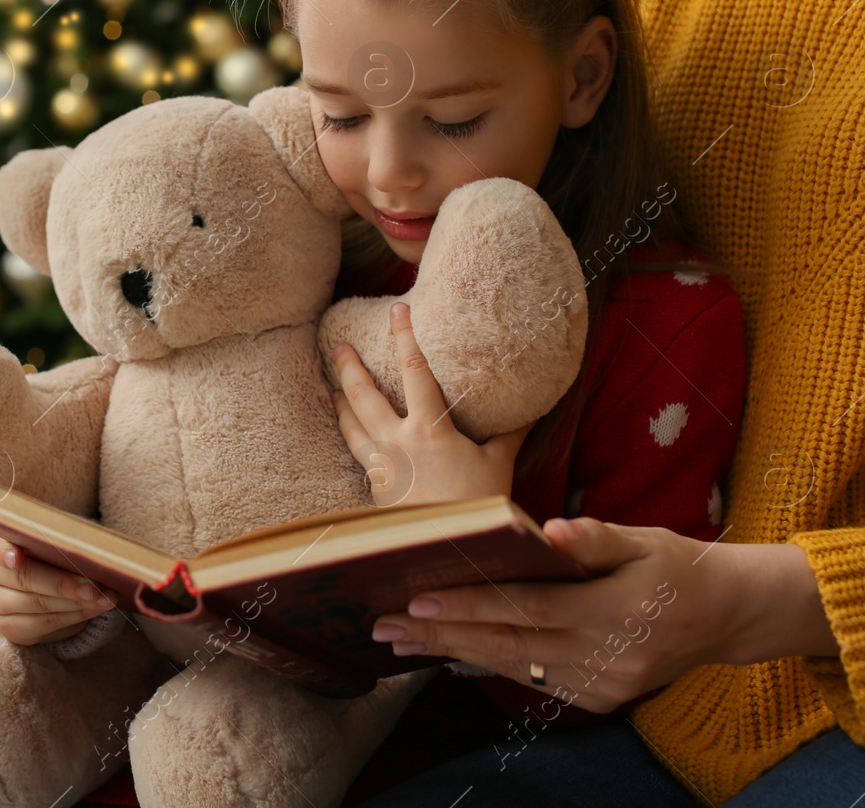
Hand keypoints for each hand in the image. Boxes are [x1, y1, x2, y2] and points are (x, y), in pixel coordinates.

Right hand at [0, 529, 115, 646]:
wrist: (36, 568)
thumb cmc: (42, 539)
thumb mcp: (35, 524)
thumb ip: (23, 521)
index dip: (4, 551)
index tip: (17, 558)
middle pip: (25, 580)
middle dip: (65, 585)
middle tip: (97, 586)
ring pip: (38, 607)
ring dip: (77, 604)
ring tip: (105, 598)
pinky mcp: (8, 628)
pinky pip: (43, 627)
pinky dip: (73, 619)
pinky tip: (92, 611)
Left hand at [332, 301, 532, 504]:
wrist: (447, 554)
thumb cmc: (476, 508)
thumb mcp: (498, 466)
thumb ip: (509, 435)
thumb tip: (530, 409)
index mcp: (430, 430)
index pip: (415, 371)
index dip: (405, 337)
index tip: (397, 311)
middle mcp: (397, 443)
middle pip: (364, 395)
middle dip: (350, 367)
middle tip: (338, 344)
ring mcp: (381, 467)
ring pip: (351, 426)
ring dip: (341, 402)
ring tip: (333, 386)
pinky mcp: (374, 490)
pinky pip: (357, 454)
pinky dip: (349, 437)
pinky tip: (349, 433)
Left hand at [369, 516, 838, 712]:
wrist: (725, 616)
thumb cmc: (675, 564)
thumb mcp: (643, 539)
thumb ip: (596, 538)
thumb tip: (553, 532)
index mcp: (612, 610)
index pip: (527, 609)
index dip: (471, 605)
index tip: (417, 600)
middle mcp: (604, 655)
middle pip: (508, 645)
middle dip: (441, 636)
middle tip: (385, 626)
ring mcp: (602, 684)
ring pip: (513, 668)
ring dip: (453, 654)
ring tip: (401, 641)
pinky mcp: (599, 698)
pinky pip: (532, 681)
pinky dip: (487, 665)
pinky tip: (449, 654)